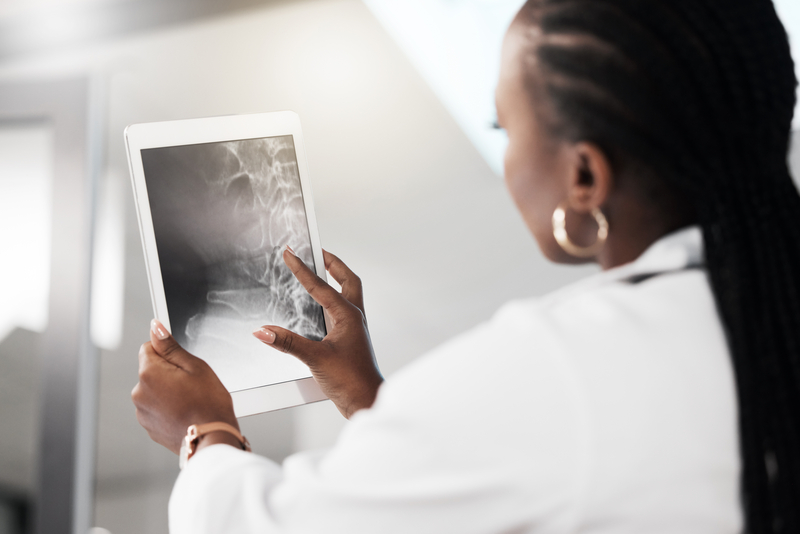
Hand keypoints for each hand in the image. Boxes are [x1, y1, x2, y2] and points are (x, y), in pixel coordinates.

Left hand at [132, 320, 238, 453]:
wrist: (212, 438)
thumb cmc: (208, 403)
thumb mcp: (194, 366)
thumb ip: (170, 346)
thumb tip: (155, 327)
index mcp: (149, 373)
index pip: (148, 347)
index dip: (168, 352)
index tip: (183, 363)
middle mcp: (139, 393)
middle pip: (151, 370)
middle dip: (168, 372)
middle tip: (191, 383)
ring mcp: (142, 412)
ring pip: (154, 390)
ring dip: (167, 391)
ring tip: (190, 400)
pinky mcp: (149, 427)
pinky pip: (156, 408)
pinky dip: (168, 408)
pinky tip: (185, 412)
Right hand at [253, 248, 382, 418]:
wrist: (366, 401)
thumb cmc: (351, 381)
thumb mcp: (314, 359)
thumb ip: (287, 342)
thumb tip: (263, 330)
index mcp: (348, 315)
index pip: (321, 285)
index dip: (302, 269)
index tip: (289, 253)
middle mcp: (354, 317)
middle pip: (347, 280)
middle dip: (332, 263)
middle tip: (317, 250)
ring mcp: (353, 328)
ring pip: (347, 293)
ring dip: (335, 279)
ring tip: (320, 269)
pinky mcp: (349, 339)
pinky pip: (340, 310)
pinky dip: (330, 300)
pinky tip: (318, 306)